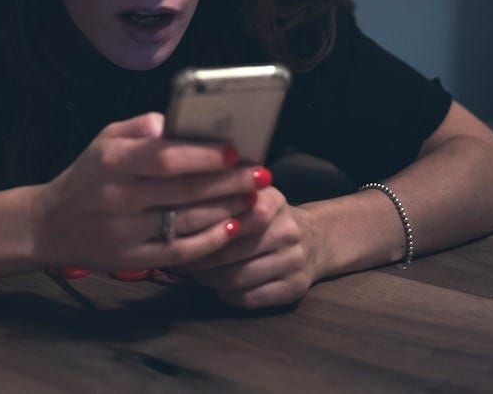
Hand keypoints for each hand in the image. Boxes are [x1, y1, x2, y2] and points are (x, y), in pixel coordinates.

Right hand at [30, 112, 261, 270]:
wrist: (49, 225)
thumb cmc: (87, 175)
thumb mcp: (104, 140)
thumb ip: (139, 127)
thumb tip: (171, 120)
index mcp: (112, 161)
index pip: (166, 157)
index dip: (204, 155)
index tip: (236, 150)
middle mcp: (118, 197)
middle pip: (184, 191)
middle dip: (229, 182)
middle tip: (261, 174)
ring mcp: (125, 232)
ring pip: (187, 222)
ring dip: (227, 210)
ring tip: (254, 198)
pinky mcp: (131, 259)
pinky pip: (179, 253)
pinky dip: (208, 242)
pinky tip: (230, 228)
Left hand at [171, 185, 319, 308]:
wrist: (316, 239)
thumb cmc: (268, 216)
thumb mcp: (252, 195)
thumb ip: (222, 194)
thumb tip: (178, 205)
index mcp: (272, 201)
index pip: (229, 218)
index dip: (199, 230)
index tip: (176, 236)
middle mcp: (287, 230)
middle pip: (230, 252)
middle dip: (198, 259)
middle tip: (177, 260)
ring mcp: (294, 261)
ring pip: (238, 277)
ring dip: (209, 280)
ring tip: (192, 275)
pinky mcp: (295, 288)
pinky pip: (251, 298)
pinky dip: (227, 296)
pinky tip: (217, 288)